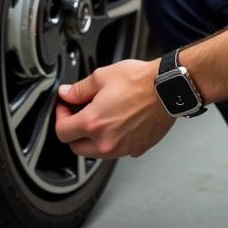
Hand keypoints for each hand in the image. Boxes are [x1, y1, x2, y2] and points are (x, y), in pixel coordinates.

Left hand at [54, 59, 173, 158]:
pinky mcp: (136, 149)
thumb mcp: (102, 76)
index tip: (65, 106)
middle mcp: (106, 141)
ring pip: (96, 151)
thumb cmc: (140, 81)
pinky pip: (118, 150)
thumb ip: (79, 89)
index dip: (60, 116)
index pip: (62, 131)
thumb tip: (66, 94)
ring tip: (102, 115)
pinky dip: (114, 139)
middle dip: (74, 131)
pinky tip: (120, 121)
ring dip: (93, 138)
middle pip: (76, 147)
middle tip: (79, 113)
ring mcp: (122, 149)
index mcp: (93, 123)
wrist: (168, 88)